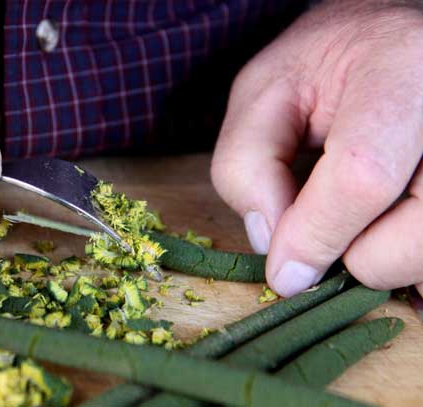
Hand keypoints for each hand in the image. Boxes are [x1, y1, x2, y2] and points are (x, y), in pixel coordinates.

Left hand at [211, 0, 422, 296]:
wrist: (392, 46)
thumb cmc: (324, 67)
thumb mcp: (263, 95)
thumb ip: (247, 164)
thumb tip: (272, 244)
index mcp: (400, 72)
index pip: (362, 176)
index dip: (316, 235)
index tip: (284, 270)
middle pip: (413, 236)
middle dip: (356, 254)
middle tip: (331, 221)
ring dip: (387, 257)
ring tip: (365, 214)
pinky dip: (407, 256)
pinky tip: (391, 221)